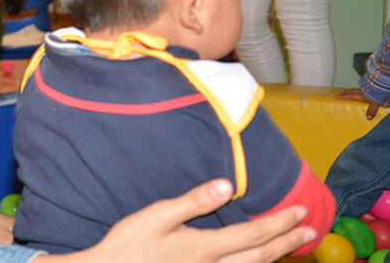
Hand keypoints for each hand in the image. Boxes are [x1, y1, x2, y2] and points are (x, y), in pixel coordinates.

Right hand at [35, 179, 315, 261]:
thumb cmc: (130, 245)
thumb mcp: (157, 216)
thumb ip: (193, 201)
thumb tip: (225, 185)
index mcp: (205, 247)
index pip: (252, 233)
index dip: (279, 223)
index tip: (301, 212)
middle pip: (260, 256)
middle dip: (287, 242)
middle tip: (311, 232)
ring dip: (275, 257)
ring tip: (292, 247)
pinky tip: (255, 262)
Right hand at [337, 88, 379, 119]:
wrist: (382, 86)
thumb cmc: (378, 95)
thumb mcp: (375, 104)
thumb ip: (371, 110)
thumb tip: (368, 118)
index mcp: (361, 96)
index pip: (350, 96)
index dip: (344, 96)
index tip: (337, 96)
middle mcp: (361, 91)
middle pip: (351, 91)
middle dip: (345, 92)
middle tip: (340, 92)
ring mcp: (365, 88)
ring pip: (355, 89)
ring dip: (350, 90)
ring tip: (347, 91)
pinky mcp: (369, 86)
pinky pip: (360, 88)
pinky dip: (357, 89)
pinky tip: (358, 90)